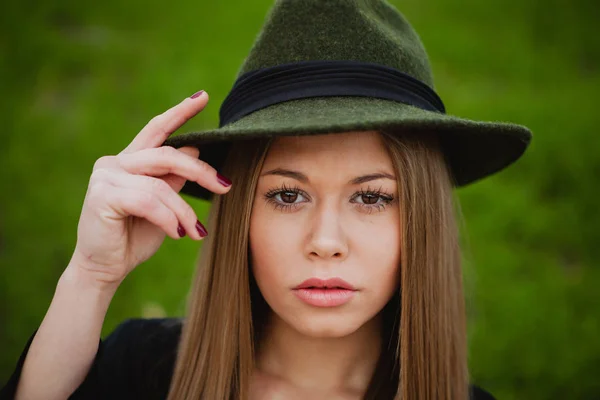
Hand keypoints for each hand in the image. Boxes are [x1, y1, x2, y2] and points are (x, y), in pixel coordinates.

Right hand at [68, 91, 229, 290]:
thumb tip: (194, 152)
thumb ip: (173, 180)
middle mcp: (115, 162)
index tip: (202, 96)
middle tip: (225, 186)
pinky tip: (176, 234)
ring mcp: (105, 176)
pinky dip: (168, 218)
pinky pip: (148, 201)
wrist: (105, 268)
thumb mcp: (163, 205)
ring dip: (184, 211)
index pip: (157, 130)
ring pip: (161, 184)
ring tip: (194, 232)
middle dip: (200, 171)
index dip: (179, 112)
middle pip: (168, 155)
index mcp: (130, 161)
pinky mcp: (101, 195)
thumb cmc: (134, 237)